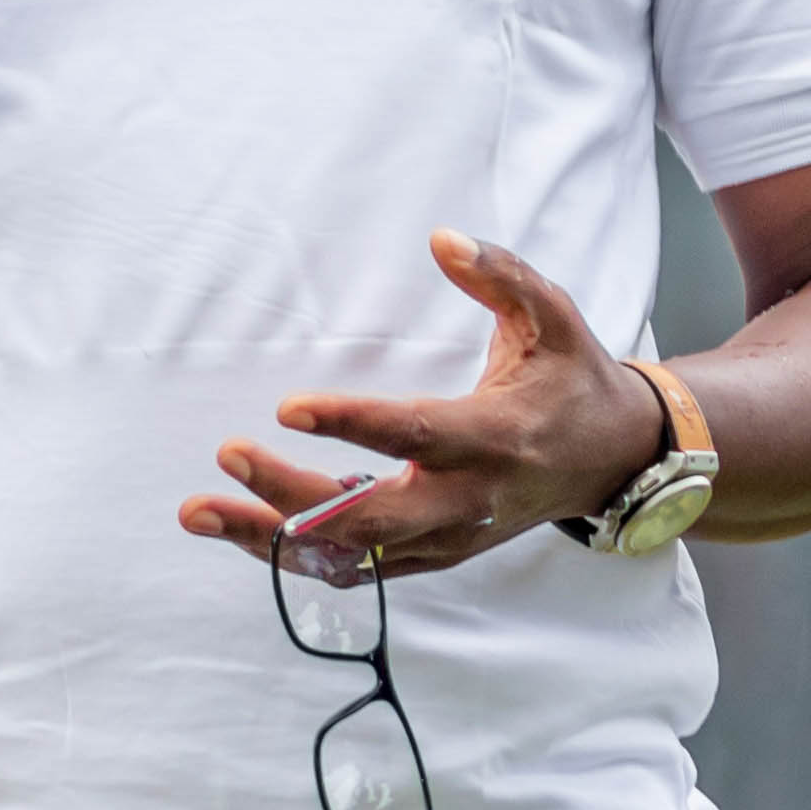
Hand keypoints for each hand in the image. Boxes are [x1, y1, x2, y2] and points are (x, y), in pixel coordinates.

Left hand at [179, 232, 673, 580]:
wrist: (613, 461)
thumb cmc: (572, 379)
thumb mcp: (554, 315)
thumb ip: (502, 274)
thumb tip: (441, 239)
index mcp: (497, 436)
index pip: (415, 435)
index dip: (351, 424)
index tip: (286, 408)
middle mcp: (470, 500)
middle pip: (370, 517)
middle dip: (291, 495)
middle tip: (227, 454)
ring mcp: (451, 538)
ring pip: (352, 556)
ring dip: (270, 538)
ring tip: (197, 510)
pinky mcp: (436, 555)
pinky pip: (359, 571)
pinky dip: (297, 557)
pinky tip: (241, 530)